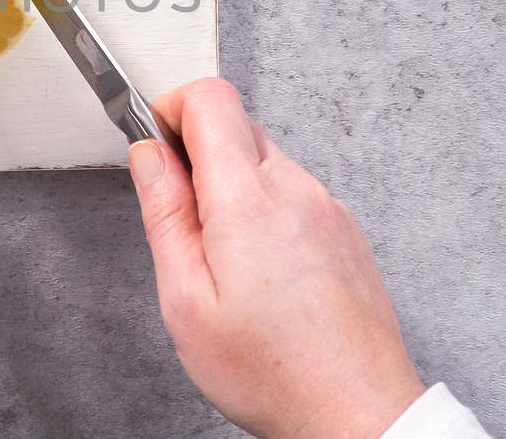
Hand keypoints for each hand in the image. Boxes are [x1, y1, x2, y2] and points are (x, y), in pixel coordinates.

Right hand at [129, 78, 424, 438]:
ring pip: (266, 160)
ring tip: (223, 261)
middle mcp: (296, 189)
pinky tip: (261, 272)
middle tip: (181, 218)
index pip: (210, 98)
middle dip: (197, 153)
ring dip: (232, 186)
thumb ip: (164, 214)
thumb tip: (148, 156)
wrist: (357, 412)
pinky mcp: (344, 230)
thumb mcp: (185, 299)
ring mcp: (327, 207)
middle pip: (237, 124)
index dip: (171, 110)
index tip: (155, 149)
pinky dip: (266, 211)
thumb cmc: (272, 370)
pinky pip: (293, 194)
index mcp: (249, 200)